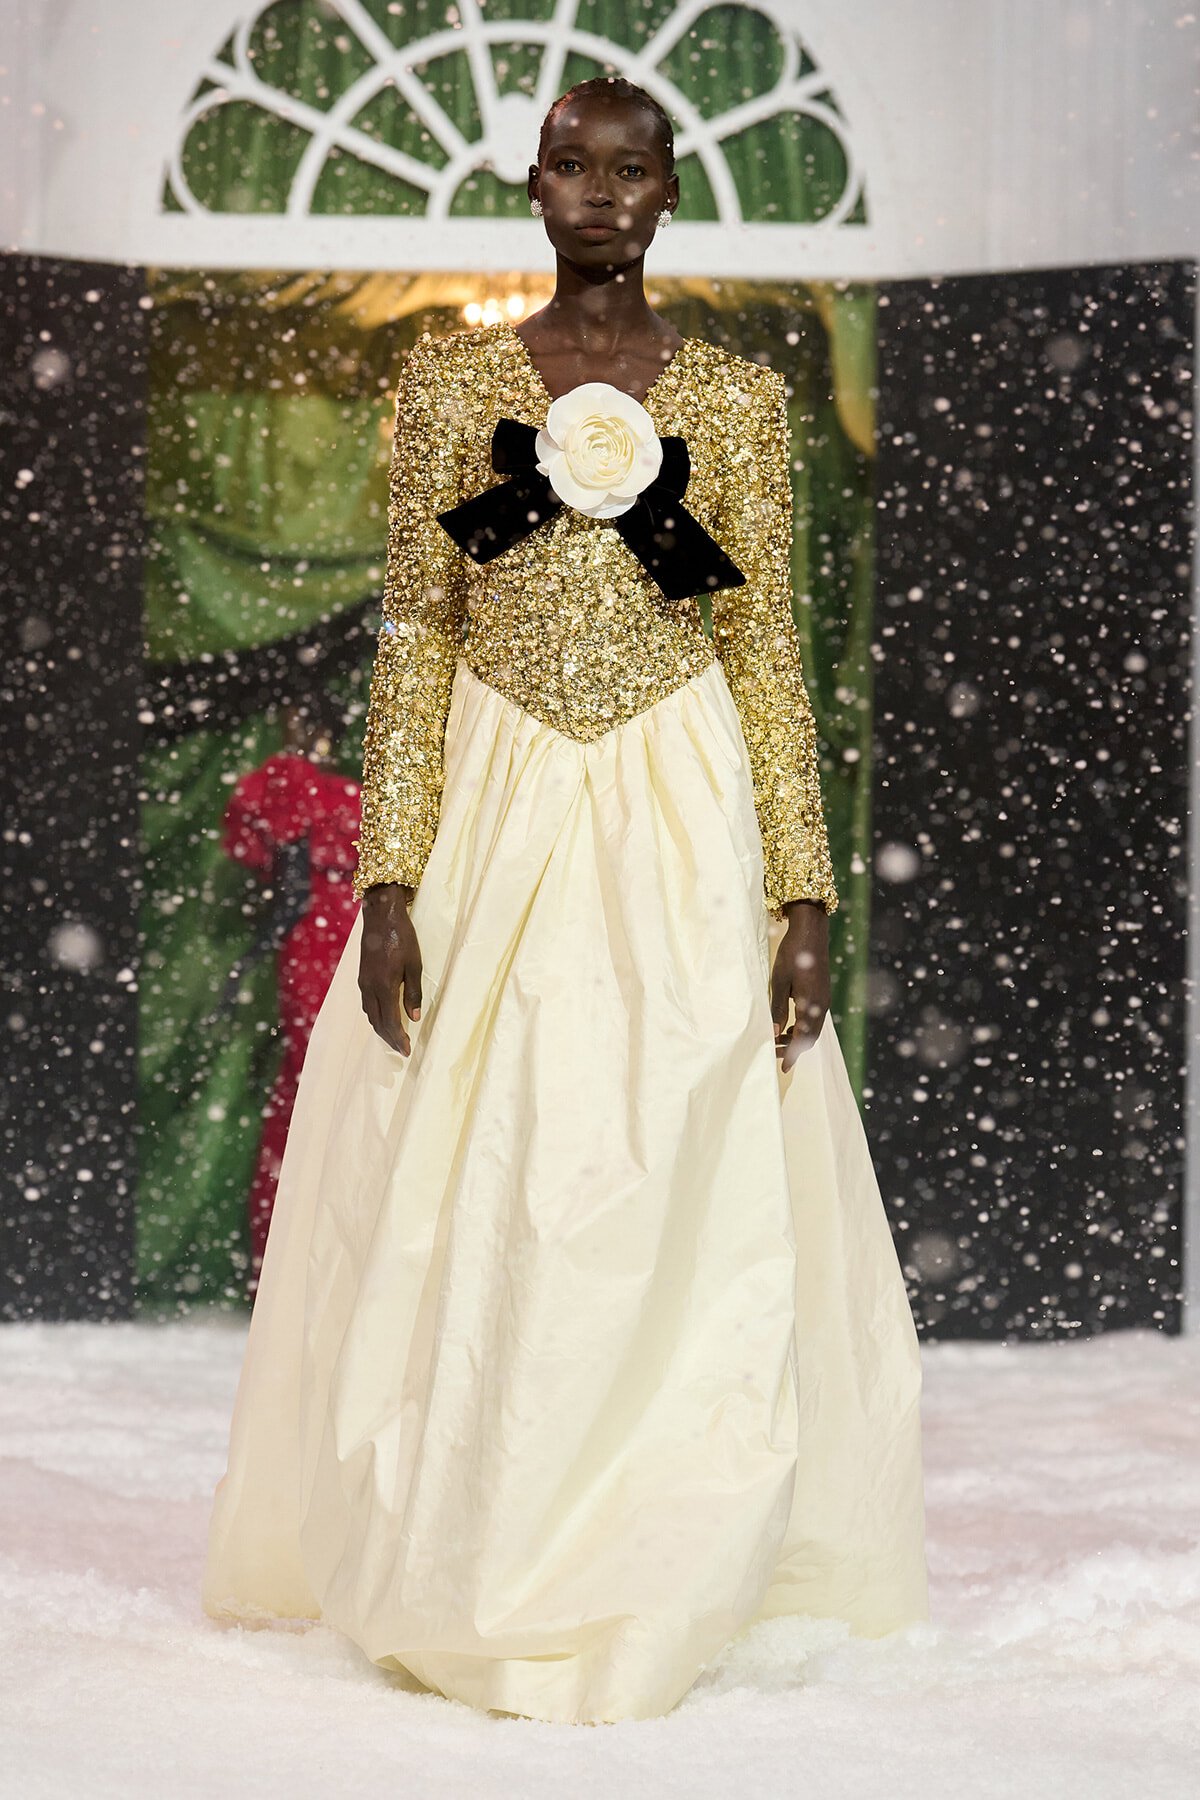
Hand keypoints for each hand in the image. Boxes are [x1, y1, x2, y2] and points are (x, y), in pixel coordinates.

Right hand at [358, 883, 421, 1054]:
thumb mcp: (415, 964)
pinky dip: (375, 1016)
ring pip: (370, 1014)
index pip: (390, 1021)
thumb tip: (415, 1018)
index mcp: (384, 985)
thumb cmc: (402, 937)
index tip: (406, 1051)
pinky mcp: (362, 976)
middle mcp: (370, 987)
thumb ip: (414, 992)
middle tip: (402, 1050)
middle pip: (377, 1022)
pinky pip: (366, 1004)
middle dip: (390, 1039)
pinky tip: (383, 1016)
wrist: (380, 915)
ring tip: (394, 1038)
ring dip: (381, 1029)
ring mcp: (363, 982)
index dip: (398, 1038)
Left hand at [770, 899, 830, 1072]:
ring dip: (797, 1039)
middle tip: (774, 1054)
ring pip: (813, 1029)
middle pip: (810, 1038)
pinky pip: (815, 1019)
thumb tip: (774, 1033)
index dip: (792, 1055)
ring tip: (778, 1041)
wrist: (811, 932)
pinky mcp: (822, 993)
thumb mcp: (779, 982)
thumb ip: (777, 1008)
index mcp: (810, 1004)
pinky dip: (803, 1028)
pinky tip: (789, 1026)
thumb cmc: (792, 954)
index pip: (802, 1039)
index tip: (783, 1069)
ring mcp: (824, 999)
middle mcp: (821, 1005)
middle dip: (793, 1049)